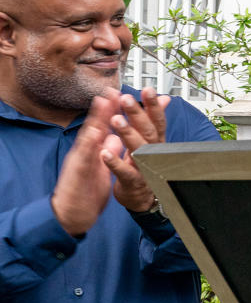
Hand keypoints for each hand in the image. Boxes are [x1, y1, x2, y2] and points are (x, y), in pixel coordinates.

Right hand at [50, 95, 123, 236]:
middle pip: (96, 126)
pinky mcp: (77, 174)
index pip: (106, 126)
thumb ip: (109, 149)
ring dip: (95, 120)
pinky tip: (94, 136)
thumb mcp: (102, 165)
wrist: (73, 213)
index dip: (114, 110)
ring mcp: (80, 161)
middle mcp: (86, 151)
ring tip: (103, 104)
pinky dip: (88, 148)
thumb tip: (117, 136)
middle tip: (113, 89)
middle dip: (105, 107)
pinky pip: (83, 160)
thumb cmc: (87, 188)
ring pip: (88, 138)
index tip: (124, 94)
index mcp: (95, 149)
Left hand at [99, 88, 170, 211]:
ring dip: (127, 133)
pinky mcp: (133, 182)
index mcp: (154, 142)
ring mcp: (144, 167)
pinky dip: (115, 162)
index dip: (153, 105)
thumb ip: (154, 120)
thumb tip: (165, 99)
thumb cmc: (144, 167)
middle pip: (148, 131)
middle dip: (138, 114)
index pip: (156, 120)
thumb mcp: (151, 141)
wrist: (141, 199)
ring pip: (138, 149)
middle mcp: (152, 153)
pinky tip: (105, 153)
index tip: (148, 90)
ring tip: (116, 119)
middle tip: (127, 99)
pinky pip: (124, 172)